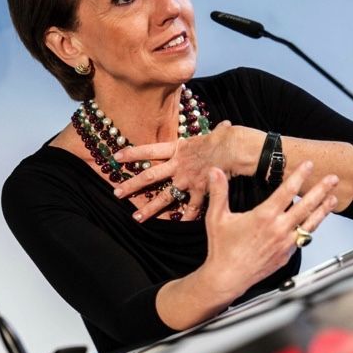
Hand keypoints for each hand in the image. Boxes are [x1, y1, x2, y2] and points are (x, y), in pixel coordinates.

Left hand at [112, 121, 236, 220]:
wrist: (236, 149)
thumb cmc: (227, 138)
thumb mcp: (215, 133)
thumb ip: (214, 133)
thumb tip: (224, 127)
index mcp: (179, 148)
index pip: (150, 150)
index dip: (133, 154)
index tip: (116, 157)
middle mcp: (178, 165)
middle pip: (150, 176)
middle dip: (131, 185)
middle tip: (116, 193)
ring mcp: (188, 180)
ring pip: (164, 197)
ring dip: (149, 209)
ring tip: (136, 218)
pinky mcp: (200, 191)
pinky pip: (190, 208)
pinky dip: (185, 217)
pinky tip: (177, 225)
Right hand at [203, 161, 337, 300]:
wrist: (227, 277)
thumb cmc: (222, 250)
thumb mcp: (217, 217)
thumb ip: (219, 192)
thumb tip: (215, 172)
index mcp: (264, 216)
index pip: (287, 191)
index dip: (300, 176)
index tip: (309, 165)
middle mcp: (279, 229)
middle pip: (306, 205)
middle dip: (321, 190)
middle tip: (333, 179)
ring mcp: (285, 243)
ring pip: (310, 224)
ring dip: (323, 210)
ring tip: (333, 199)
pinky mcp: (287, 255)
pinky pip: (302, 239)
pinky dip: (311, 228)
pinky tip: (315, 223)